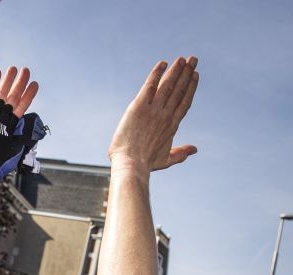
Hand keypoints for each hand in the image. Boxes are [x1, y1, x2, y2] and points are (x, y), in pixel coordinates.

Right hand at [0, 66, 42, 194]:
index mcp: (13, 125)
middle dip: (19, 83)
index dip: (29, 95)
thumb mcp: (20, 145)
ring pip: (2, 93)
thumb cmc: (3, 160)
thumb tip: (37, 123)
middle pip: (13, 96)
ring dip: (7, 81)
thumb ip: (27, 132)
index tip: (35, 84)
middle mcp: (3, 118)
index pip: (22, 106)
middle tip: (26, 70)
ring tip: (13, 68)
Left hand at [108, 57, 198, 173]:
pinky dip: (156, 74)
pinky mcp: (139, 107)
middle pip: (179, 90)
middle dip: (187, 73)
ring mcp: (153, 110)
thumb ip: (181, 153)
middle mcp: (165, 115)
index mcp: (172, 125)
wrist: (131, 164)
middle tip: (193, 59)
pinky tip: (163, 63)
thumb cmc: (145, 164)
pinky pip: (149, 86)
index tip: (195, 75)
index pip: (184, 101)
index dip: (191, 87)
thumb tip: (195, 149)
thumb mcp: (166, 160)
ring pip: (167, 85)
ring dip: (176, 70)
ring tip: (182, 59)